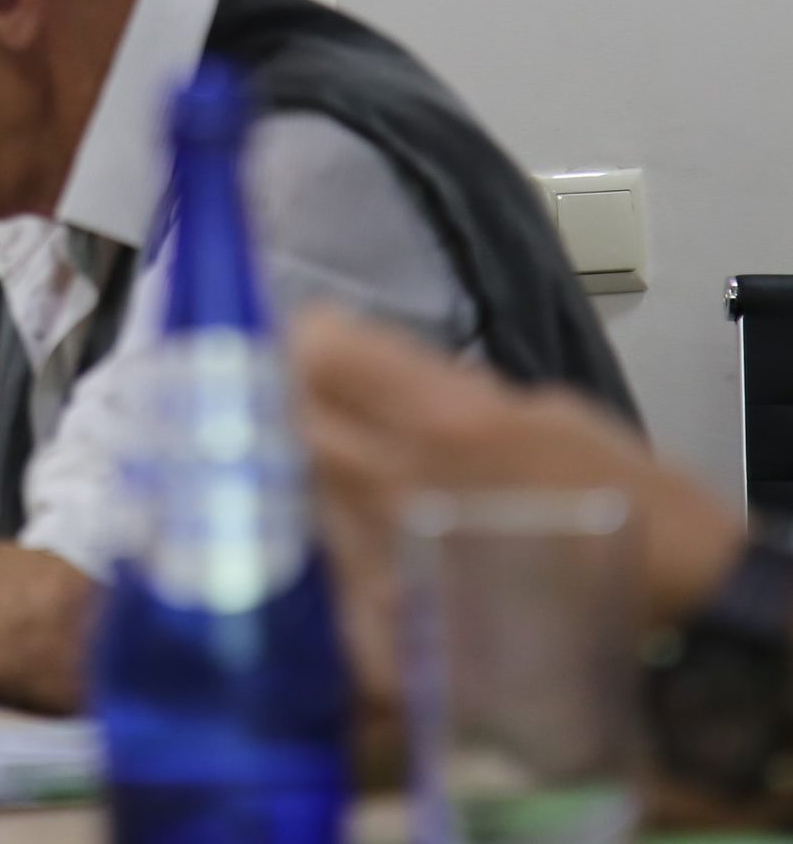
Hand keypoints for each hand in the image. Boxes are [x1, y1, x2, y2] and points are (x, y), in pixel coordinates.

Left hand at [292, 307, 745, 707]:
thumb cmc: (625, 500)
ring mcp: (393, 555)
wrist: (680, 607)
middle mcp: (404, 478)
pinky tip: (337, 550)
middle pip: (290, 421)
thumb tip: (381, 380)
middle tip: (290, 405)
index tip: (303, 343)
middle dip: (284, 406)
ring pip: (298, 496)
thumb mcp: (545, 410)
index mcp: (444, 413)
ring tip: (314, 476)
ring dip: (300, 480)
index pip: (323, 351)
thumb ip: (452, 393)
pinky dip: (324, 557)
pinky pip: (328, 577)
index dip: (304, 341)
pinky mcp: (395, 622)